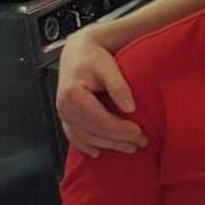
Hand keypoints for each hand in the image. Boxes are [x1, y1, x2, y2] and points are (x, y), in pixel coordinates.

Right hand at [56, 35, 144, 155]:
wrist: (77, 51)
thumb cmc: (92, 57)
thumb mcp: (108, 67)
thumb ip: (119, 87)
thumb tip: (130, 108)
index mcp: (73, 95)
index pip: (100, 120)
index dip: (121, 130)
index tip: (139, 133)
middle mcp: (64, 106)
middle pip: (94, 131)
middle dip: (118, 140)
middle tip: (141, 143)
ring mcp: (63, 113)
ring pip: (86, 137)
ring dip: (108, 145)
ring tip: (129, 147)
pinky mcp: (65, 116)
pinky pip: (74, 136)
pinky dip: (86, 146)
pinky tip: (98, 152)